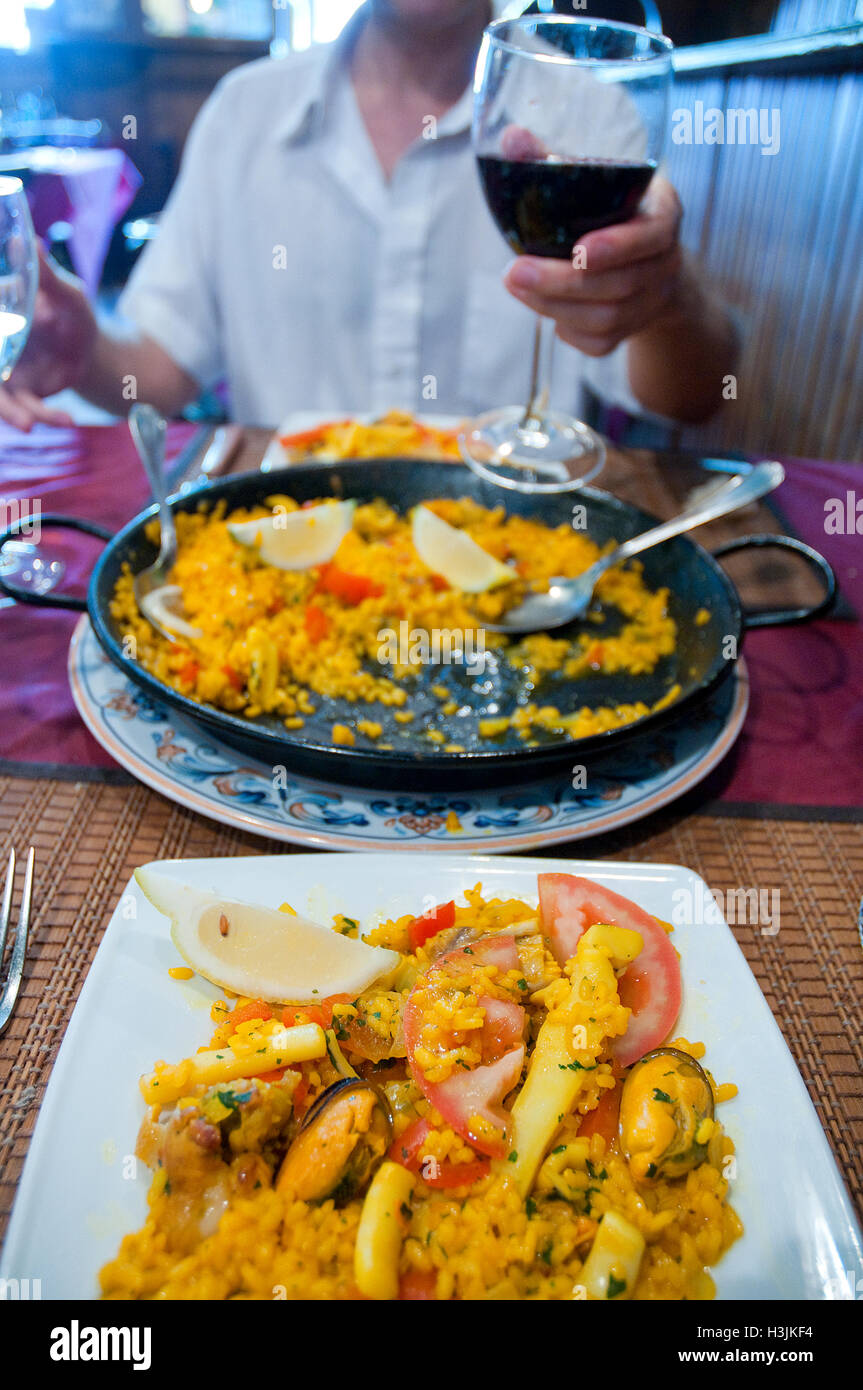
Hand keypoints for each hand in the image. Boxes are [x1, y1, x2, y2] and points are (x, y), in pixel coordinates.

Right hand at [0, 245, 97, 430]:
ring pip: (1, 396)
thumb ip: (45, 274)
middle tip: (14, 413)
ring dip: (12, 412)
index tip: (1, 349)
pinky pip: (29, 409)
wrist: (93, 349)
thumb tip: (27, 239)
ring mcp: (7, 371)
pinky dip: (46, 416)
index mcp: (2, 316)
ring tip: (29, 425)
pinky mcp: (25, 392)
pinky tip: (67, 421)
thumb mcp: (67, 294)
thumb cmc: (75, 314)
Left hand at [504, 174, 683, 356]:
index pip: (650, 236)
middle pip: (618, 285)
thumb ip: (556, 158)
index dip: (617, 247)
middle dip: (561, 282)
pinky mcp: (632, 331)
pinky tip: (544, 309)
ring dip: (554, 306)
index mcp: (663, 216)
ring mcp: (651, 302)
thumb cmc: (614, 211)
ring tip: (515, 285)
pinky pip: (599, 343)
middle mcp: (664, 262)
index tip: (579, 249)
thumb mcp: (598, 179)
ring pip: (606, 318)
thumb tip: (512, 138)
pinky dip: (567, 330)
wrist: (649, 263)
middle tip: (513, 272)